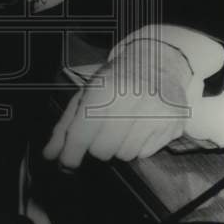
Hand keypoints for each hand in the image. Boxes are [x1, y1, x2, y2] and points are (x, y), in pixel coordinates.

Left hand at [43, 39, 192, 167]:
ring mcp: (157, 114)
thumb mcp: (86, 94)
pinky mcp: (173, 125)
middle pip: (102, 150)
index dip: (71, 154)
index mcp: (105, 90)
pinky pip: (145, 153)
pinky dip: (138, 145)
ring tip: (122, 126)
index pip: (82, 134)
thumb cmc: (116, 79)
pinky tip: (140, 125)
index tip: (66, 163)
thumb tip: (50, 155)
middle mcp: (133, 101)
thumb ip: (66, 126)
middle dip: (96, 146)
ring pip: (124, 155)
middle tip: (101, 132)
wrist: (160, 61)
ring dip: (118, 146)